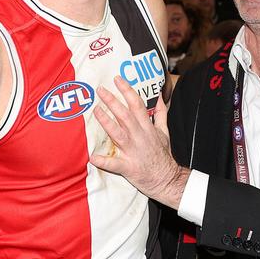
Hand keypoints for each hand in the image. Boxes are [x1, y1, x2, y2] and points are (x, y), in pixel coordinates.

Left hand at [89, 76, 189, 208]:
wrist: (167, 179)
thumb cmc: (163, 155)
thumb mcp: (165, 132)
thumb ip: (161, 114)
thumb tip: (159, 97)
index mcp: (147, 127)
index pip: (137, 104)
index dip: (127, 90)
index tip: (117, 79)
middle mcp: (139, 136)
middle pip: (125, 115)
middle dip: (112, 101)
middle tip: (100, 89)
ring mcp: (133, 151)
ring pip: (117, 134)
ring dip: (106, 122)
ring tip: (95, 111)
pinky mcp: (128, 167)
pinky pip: (114, 164)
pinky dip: (104, 161)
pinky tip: (92, 157)